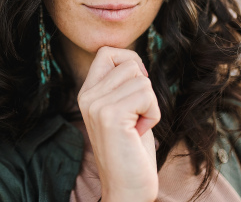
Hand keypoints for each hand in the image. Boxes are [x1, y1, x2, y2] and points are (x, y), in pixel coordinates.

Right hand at [77, 46, 160, 201]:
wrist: (128, 189)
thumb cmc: (132, 150)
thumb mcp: (124, 110)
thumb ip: (122, 85)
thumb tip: (136, 62)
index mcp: (87, 93)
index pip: (107, 52)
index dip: (130, 61)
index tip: (138, 87)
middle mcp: (87, 96)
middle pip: (129, 63)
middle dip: (144, 89)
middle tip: (136, 117)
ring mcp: (96, 105)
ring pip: (141, 79)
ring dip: (150, 104)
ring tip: (137, 127)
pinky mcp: (110, 115)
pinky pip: (146, 94)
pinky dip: (153, 114)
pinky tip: (140, 132)